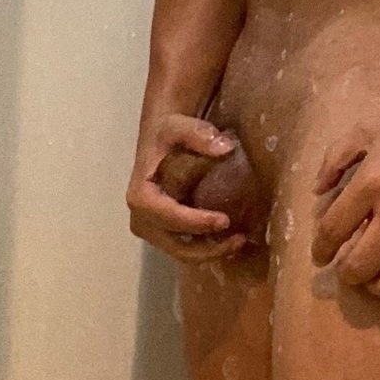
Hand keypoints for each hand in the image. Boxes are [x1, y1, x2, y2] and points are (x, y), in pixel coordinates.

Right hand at [128, 111, 253, 262]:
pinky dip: (207, 249)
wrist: (161, 140)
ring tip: (239, 241)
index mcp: (140, 196)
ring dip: (210, 252)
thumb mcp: (179, 126)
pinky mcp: (164, 233)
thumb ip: (199, 133)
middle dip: (207, 247)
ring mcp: (152, 229)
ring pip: (181, 252)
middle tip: (239, 238)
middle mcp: (141, 219)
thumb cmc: (168, 134)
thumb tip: (224, 149)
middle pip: (175, 244)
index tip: (224, 220)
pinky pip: (185, 249)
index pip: (168, 217)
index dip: (195, 222)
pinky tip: (230, 240)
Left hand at [310, 106, 379, 305]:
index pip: (332, 232)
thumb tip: (317, 191)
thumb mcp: (368, 130)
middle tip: (347, 267)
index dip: (320, 250)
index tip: (321, 256)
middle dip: (346, 273)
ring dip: (376, 286)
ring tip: (375, 275)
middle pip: (358, 267)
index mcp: (372, 183)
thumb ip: (335, 158)